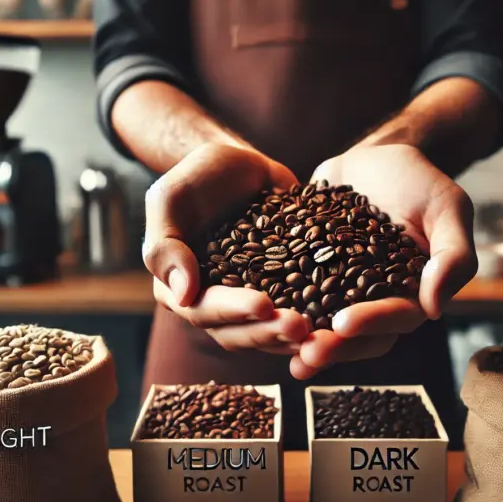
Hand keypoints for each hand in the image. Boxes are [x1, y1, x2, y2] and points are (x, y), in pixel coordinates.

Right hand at [143, 143, 310, 353]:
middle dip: (269, 331)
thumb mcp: (170, 199)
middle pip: (237, 333)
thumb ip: (166, 245)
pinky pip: (294, 314)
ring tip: (320, 333)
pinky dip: (312, 322)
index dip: (234, 311)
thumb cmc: (196, 177)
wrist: (237, 165)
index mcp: (179, 289)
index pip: (203, 310)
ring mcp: (247, 300)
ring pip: (266, 332)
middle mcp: (212, 303)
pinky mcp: (279, 291)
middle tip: (301, 327)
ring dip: (291, 337)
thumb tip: (183, 295)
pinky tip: (336, 324)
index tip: (264, 305)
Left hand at [290, 144, 476, 378]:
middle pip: (358, 334)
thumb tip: (435, 309)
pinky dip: (278, 307)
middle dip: (333, 347)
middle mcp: (376, 299)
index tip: (344, 324)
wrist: (377, 155)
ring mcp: (341, 289)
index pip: (396, 317)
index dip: (371, 324)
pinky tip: (254, 313)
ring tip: (278, 345)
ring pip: (323, 324)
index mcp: (413, 292)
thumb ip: (453, 255)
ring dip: (303, 339)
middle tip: (306, 353)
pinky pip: (293, 295)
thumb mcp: (447, 206)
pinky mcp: (309, 272)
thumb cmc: (421, 179)